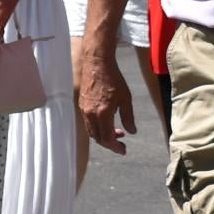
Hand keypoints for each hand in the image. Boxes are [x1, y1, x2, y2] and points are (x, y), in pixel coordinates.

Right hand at [76, 32, 137, 152]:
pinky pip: (88, 122)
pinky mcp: (81, 104)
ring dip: (103, 135)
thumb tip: (131, 131)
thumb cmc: (113, 79)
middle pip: (97, 137)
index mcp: (102, 114)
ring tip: (117, 132)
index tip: (123, 150)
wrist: (97, 63)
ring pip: (92, 130)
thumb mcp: (126, 99)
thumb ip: (128, 117)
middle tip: (121, 144)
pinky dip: (97, 127)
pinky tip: (107, 121)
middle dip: (109, 143)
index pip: (107, 138)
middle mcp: (90, 114)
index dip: (115, 147)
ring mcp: (84, 109)